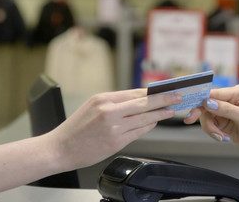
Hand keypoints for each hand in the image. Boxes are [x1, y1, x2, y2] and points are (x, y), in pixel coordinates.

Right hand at [49, 88, 181, 169]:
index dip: (154, 91)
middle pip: (144, 103)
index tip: (167, 88)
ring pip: (144, 118)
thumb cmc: (76, 128)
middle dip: (164, 99)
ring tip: (171, 110)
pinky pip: (138, 132)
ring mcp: (114, 127)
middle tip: (178, 96)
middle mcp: (109, 111)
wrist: (60, 148)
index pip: (135, 92)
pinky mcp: (116, 142)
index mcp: (103, 99)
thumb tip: (139, 99)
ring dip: (160, 113)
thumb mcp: (93, 106)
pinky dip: (149, 126)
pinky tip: (155, 122)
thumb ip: (115, 103)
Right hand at [184, 84, 238, 155]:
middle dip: (202, 115)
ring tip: (220, 137)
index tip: (191, 108)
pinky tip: (222, 138)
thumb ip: (226, 109)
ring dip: (210, 127)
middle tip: (190, 120)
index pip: (214, 93)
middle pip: (206, 104)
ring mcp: (226, 110)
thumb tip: (208, 102)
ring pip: (207, 115)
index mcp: (238, 92)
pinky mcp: (224, 121)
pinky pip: (210, 124)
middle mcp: (231, 99)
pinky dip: (213, 132)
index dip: (200, 100)